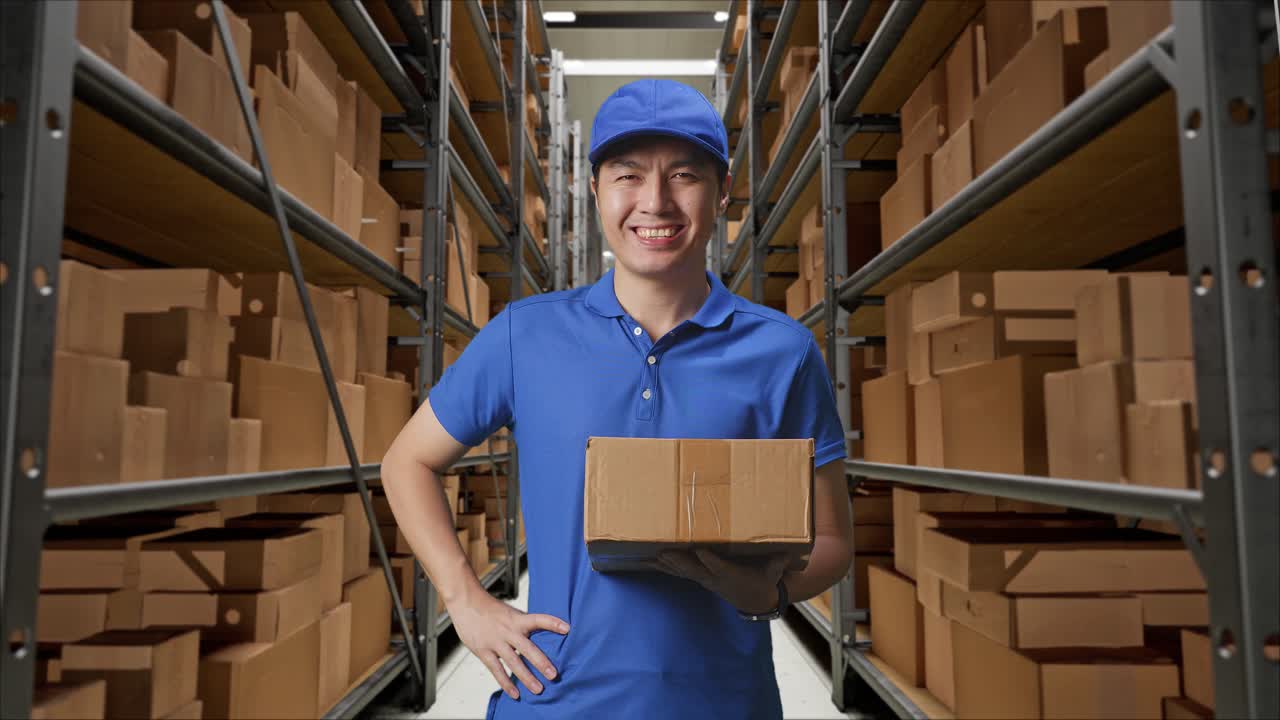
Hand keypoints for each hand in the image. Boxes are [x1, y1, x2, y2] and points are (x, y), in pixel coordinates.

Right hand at [449, 587, 568, 698]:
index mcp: (517, 620)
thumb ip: (523, 625)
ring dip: (526, 677)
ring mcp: (496, 642)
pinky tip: (515, 693)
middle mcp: (508, 631)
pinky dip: (506, 683)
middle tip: (553, 674)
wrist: (466, 603)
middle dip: (541, 662)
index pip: (538, 619)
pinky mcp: (484, 651)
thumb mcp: (510, 613)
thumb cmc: (490, 609)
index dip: (553, 623)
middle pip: (527, 648)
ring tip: (538, 689)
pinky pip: (497, 670)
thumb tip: (540, 636)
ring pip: (514, 662)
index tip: (567, 629)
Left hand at [656, 549, 790, 614]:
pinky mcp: (699, 577)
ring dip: (666, 563)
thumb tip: (786, 554)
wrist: (754, 599)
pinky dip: (664, 567)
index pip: (719, 566)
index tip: (700, 549)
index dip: (709, 560)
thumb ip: (778, 563)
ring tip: (650, 555)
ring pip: (682, 571)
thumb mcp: (774, 572)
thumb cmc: (763, 580)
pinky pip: (678, 572)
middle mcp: (714, 578)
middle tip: (665, 551)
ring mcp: (704, 579)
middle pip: (694, 569)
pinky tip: (648, 561)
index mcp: (732, 574)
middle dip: (679, 561)